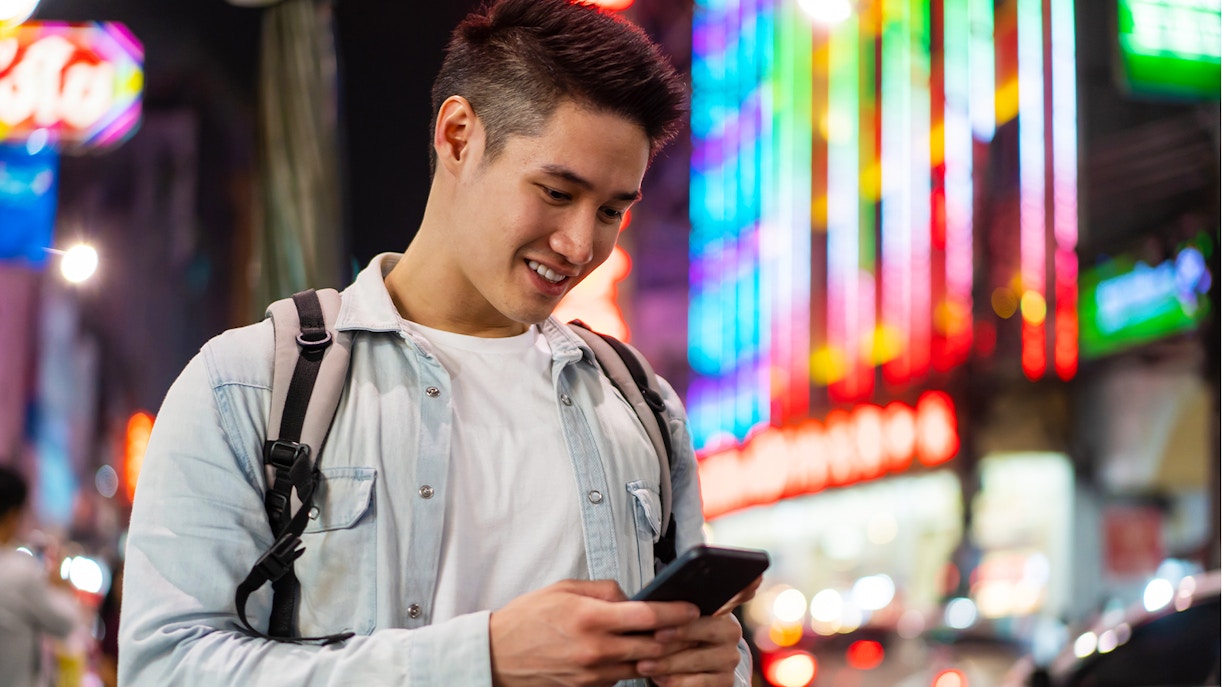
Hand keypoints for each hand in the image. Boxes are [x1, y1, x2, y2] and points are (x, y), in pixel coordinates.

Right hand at [490, 579, 700, 686]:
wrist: (496, 656)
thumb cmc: (528, 618)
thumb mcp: (564, 589)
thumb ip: (603, 590)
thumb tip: (632, 596)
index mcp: (590, 618)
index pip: (648, 615)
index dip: (676, 612)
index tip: (692, 608)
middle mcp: (596, 649)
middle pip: (654, 645)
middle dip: (676, 635)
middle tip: (690, 625)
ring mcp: (593, 673)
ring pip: (642, 665)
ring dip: (659, 653)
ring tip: (668, 639)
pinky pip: (622, 676)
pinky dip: (634, 665)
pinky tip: (636, 653)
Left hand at [633, 575, 761, 686]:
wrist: (674, 672)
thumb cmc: (666, 637)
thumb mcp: (665, 617)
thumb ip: (668, 603)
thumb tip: (653, 596)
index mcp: (720, 608)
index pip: (738, 592)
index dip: (744, 586)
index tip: (746, 579)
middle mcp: (731, 631)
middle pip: (709, 628)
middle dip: (680, 632)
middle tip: (656, 636)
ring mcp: (729, 657)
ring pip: (700, 658)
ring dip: (670, 662)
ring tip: (645, 663)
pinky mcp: (725, 682)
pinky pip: (701, 683)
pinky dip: (677, 682)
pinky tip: (660, 679)